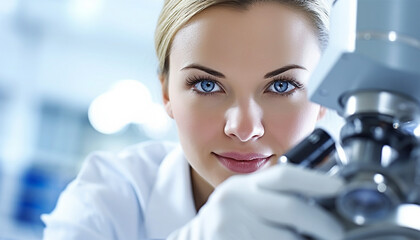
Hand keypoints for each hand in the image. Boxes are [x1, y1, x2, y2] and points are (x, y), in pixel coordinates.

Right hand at [167, 164, 343, 239]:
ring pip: (285, 237)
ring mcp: (230, 225)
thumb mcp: (245, 202)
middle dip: (322, 222)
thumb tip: (321, 198)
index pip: (284, 175)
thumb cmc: (228, 223)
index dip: (316, 180)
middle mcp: (235, 200)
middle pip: (290, 207)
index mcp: (243, 186)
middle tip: (337, 232)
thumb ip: (273, 196)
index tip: (340, 188)